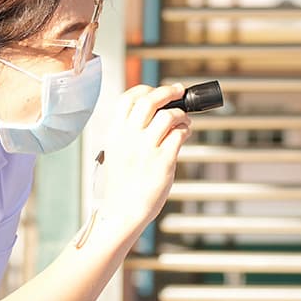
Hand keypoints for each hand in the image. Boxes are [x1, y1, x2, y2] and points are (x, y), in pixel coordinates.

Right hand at [97, 83, 191, 239]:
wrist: (124, 211)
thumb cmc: (124, 184)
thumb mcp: (117, 152)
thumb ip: (130, 133)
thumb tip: (157, 112)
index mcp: (115, 133)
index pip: (127, 99)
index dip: (145, 89)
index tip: (157, 90)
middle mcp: (129, 138)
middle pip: (149, 100)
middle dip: (168, 91)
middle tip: (179, 91)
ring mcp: (146, 149)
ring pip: (168, 116)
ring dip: (181, 115)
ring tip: (184, 121)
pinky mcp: (163, 161)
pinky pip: (178, 135)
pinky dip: (185, 130)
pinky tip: (184, 134)